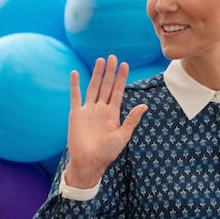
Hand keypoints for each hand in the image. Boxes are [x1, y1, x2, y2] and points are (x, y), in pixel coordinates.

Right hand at [63, 55, 147, 187]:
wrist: (89, 162)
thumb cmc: (107, 152)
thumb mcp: (123, 136)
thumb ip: (132, 119)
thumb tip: (144, 105)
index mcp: (112, 113)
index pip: (117, 91)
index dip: (120, 78)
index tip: (124, 65)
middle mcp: (100, 109)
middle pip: (106, 86)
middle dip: (110, 72)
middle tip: (113, 56)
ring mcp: (88, 110)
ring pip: (93, 87)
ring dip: (96, 74)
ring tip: (100, 60)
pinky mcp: (76, 114)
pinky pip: (75, 96)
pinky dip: (75, 84)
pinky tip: (75, 73)